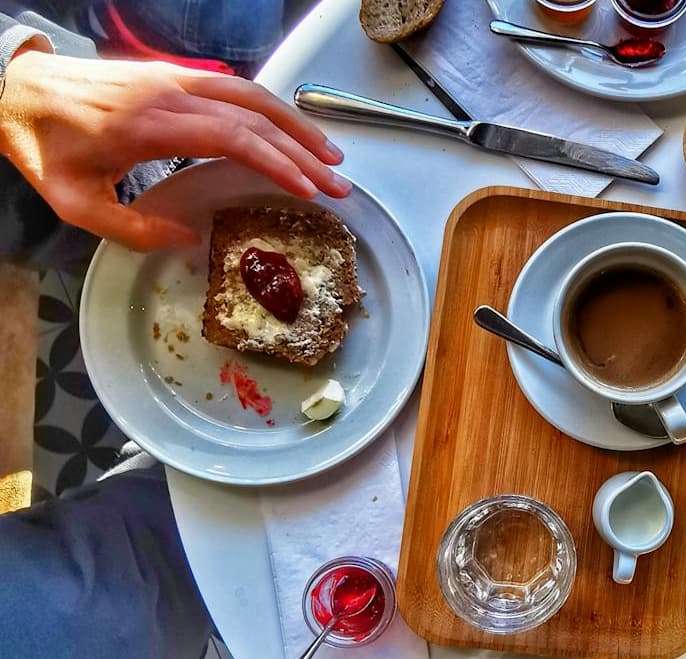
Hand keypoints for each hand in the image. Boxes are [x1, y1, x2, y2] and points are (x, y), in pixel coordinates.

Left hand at [0, 45, 350, 250]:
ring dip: (297, 126)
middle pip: (255, 117)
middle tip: (338, 183)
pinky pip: (237, 88)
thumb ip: (132, 229)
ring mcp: (175, 81)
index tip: (308, 188)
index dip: (276, 162)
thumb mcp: (75, 203)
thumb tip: (189, 239)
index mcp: (149, 126)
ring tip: (330, 156)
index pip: (232, 137)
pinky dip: (273, 110)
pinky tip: (292, 130)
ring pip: (253, 96)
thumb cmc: (44, 147)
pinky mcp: (175, 77)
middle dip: (303, 152)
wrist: (16, 90)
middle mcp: (171, 96)